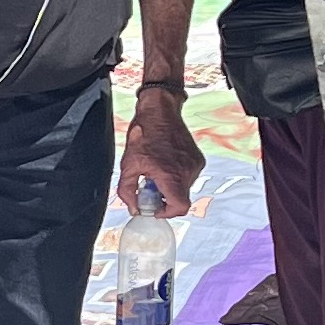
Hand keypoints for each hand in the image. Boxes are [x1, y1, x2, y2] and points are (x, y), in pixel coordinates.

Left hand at [116, 86, 203, 216]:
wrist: (160, 111)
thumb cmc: (144, 134)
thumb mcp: (128, 164)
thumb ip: (127, 191)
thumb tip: (134, 208)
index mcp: (171, 175)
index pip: (180, 207)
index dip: (167, 213)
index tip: (156, 209)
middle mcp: (187, 171)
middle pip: (180, 198)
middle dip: (165, 197)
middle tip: (150, 186)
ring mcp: (194, 164)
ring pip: (184, 187)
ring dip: (170, 185)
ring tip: (156, 170)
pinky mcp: (197, 158)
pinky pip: (188, 176)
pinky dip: (177, 175)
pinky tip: (165, 162)